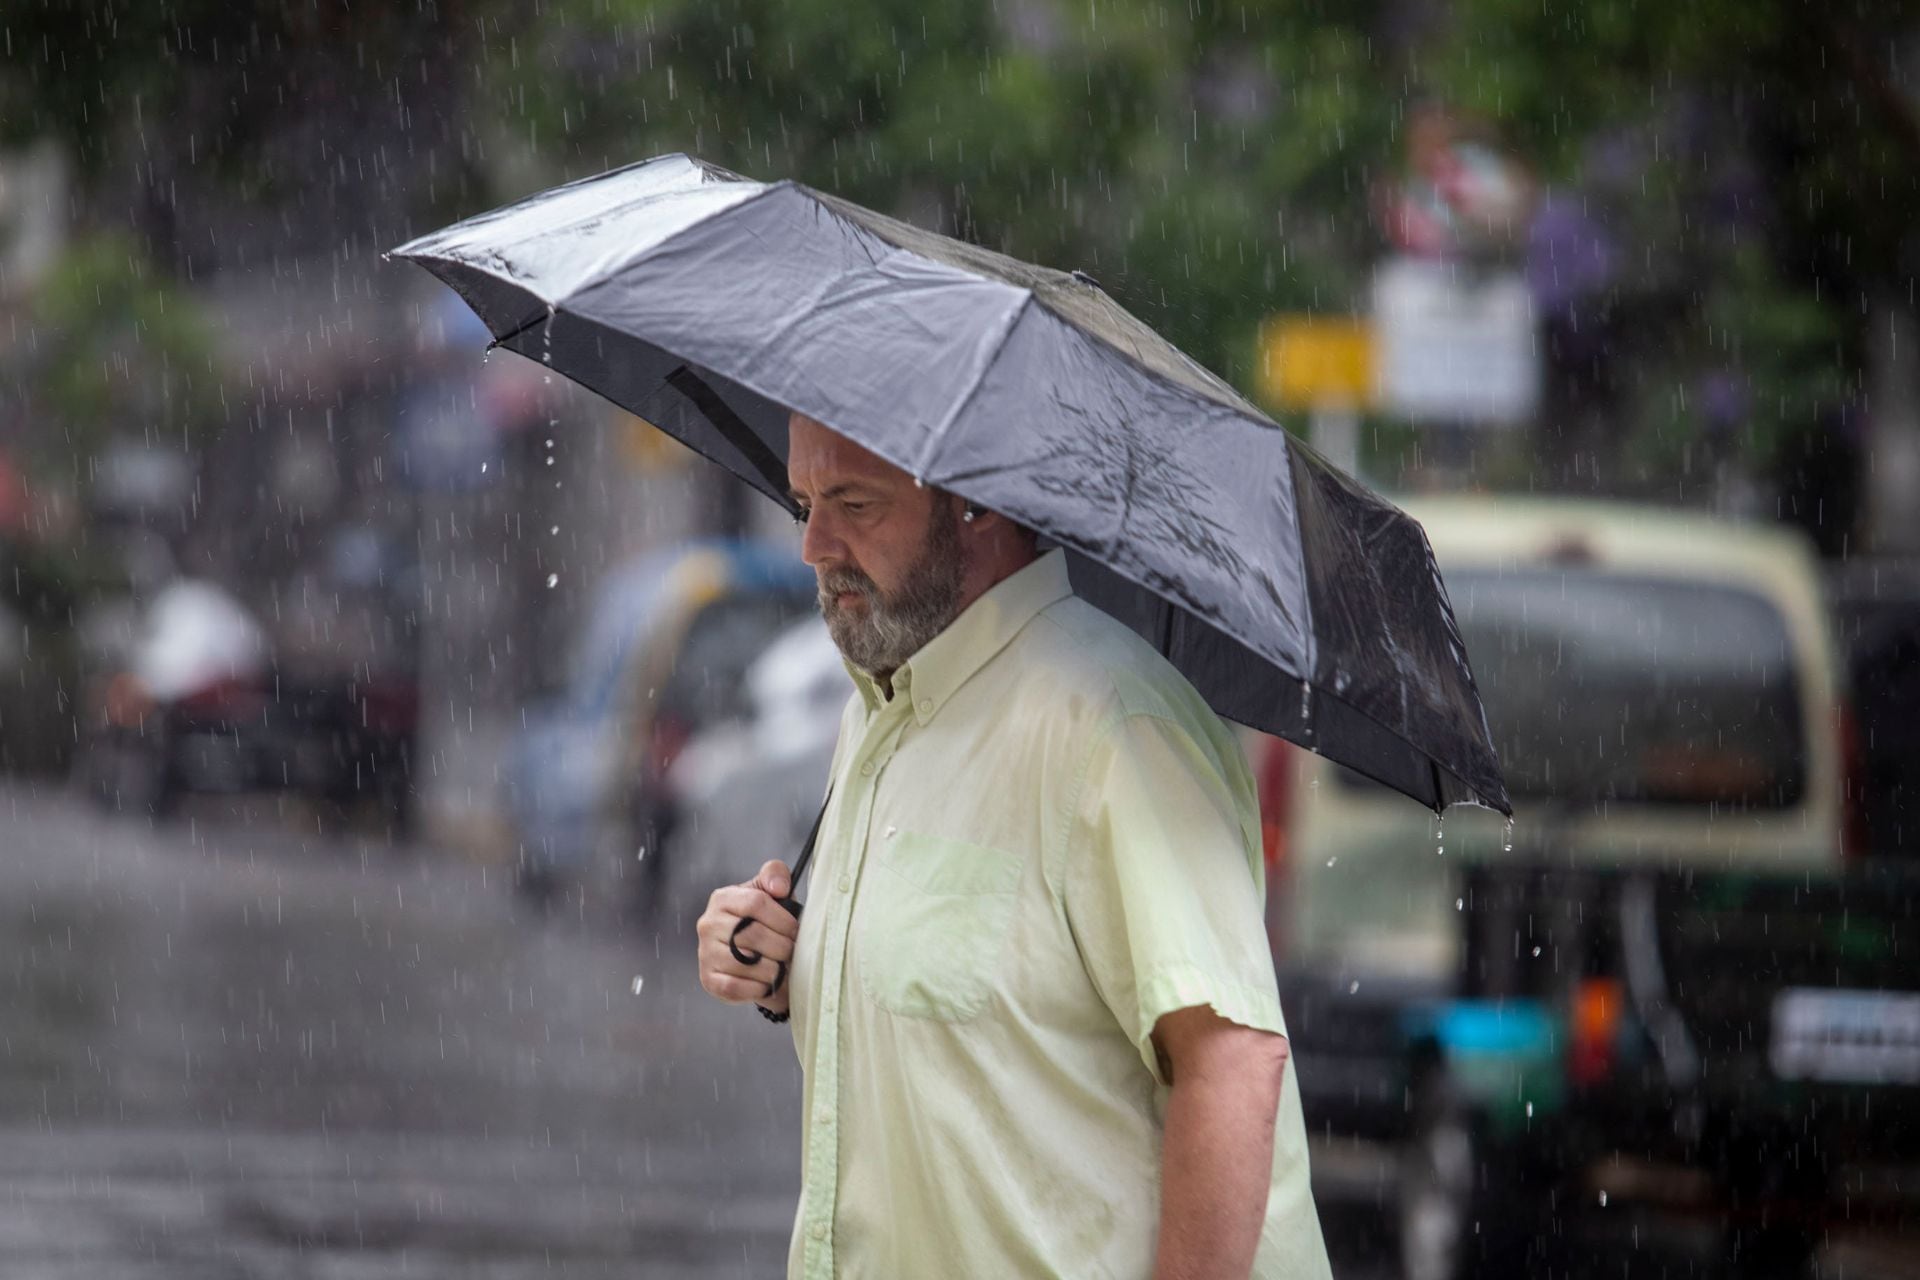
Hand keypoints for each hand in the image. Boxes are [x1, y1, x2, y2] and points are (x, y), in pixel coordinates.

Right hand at [697, 860, 798, 1012]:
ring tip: (781, 967)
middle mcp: (708, 924)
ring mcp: (705, 953)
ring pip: (747, 964)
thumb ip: (776, 875)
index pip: (756, 903)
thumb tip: (779, 887)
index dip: (782, 919)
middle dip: (782, 947)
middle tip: (792, 952)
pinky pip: (736, 987)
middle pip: (753, 935)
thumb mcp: (772, 892)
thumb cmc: (766, 921)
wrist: (754, 954)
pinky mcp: (708, 980)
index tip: (795, 930)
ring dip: (773, 969)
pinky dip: (758, 988)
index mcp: (723, 898)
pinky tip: (766, 982)